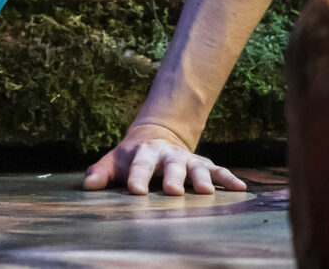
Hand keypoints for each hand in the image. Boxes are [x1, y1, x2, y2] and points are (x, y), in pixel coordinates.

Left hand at [82, 122, 245, 195]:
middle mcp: (168, 155)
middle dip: (173, 178)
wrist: (155, 137)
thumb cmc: (132, 157)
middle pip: (171, 166)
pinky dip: (229, 178)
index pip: (139, 165)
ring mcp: (187, 159)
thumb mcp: (115, 161)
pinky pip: (218, 170)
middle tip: (173, 191)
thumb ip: (101, 172)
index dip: (137, 177)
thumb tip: (88, 185)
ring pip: (197, 167)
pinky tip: (240, 187)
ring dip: (202, 179)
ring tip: (207, 192)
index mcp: (144, 153)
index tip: (136, 191)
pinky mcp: (204, 164)